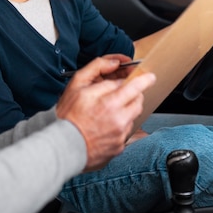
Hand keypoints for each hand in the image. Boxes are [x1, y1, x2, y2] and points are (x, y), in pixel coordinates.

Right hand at [56, 56, 155, 170]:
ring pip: (132, 117)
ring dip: (125, 110)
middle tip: (120, 94)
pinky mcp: (119, 148)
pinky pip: (126, 132)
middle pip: (138, 102)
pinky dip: (119, 126)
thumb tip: (115, 64)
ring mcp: (120, 136)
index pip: (136, 87)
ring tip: (107, 112)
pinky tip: (104, 126)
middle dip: (132, 95)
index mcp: (110, 103)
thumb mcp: (77, 84)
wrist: (62, 146)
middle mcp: (119, 120)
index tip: (150, 77)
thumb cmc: (68, 116)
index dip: (144, 80)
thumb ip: (97, 69)